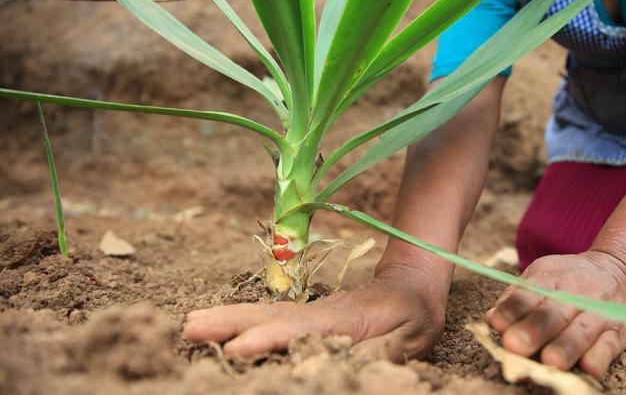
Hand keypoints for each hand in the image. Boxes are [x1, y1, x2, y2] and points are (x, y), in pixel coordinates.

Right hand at [183, 263, 445, 360]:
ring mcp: (308, 315)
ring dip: (227, 319)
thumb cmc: (413, 315)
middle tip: (190, 329)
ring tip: (190, 324)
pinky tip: (219, 328)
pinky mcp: (306, 320)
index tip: (238, 350)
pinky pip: (269, 321)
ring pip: (263, 316)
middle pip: (267, 318)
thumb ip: (383, 350)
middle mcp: (316, 314)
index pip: (298, 331)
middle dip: (229, 323)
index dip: (268, 341)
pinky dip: (241, 321)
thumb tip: (354, 363)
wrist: (410, 285)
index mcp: (340, 321)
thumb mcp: (408, 336)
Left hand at [486, 251, 625, 377]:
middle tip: (514, 345)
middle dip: (534, 330)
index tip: (496, 323)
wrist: (617, 269)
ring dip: (566, 347)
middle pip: (553, 314)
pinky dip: (600, 356)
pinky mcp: (619, 330)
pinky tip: (589, 368)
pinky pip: (610, 344)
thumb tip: (490, 319)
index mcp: (550, 278)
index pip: (528, 294)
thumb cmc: (567, 281)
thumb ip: (515, 298)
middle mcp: (575, 294)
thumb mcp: (540, 276)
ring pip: (582, 331)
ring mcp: (599, 312)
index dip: (512, 309)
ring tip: (550, 363)